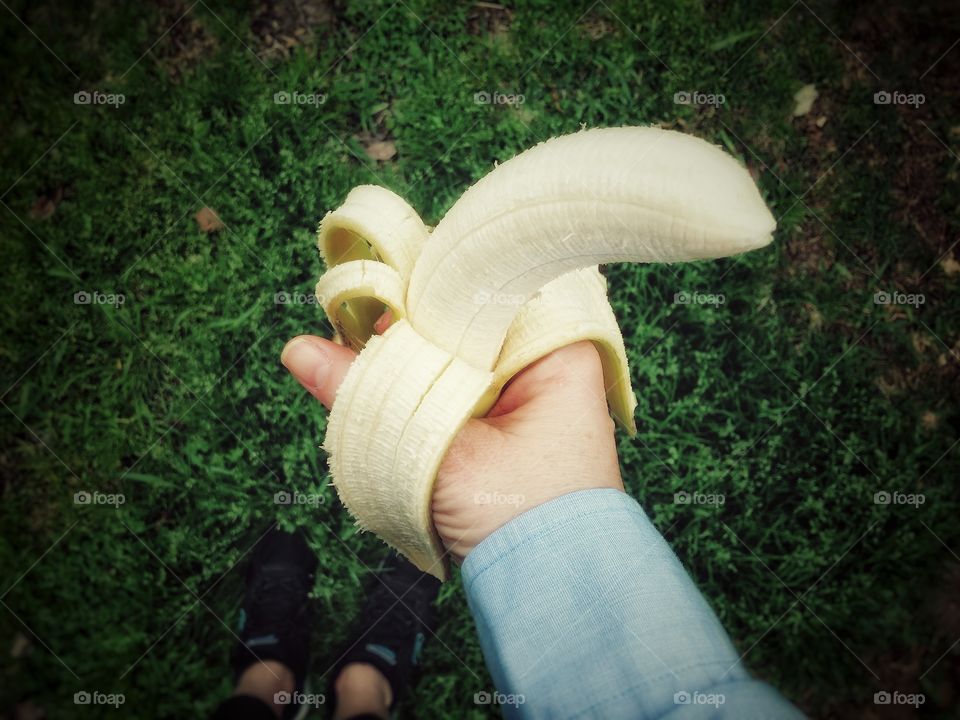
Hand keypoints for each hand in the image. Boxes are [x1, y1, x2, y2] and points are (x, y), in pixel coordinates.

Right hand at [281, 318, 622, 562]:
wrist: (552, 590)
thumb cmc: (518, 515)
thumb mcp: (437, 450)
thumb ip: (366, 394)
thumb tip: (299, 350)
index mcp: (556, 351)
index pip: (487, 290)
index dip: (426, 286)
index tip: (374, 286)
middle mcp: (549, 364)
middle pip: (467, 322)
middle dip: (411, 327)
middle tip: (355, 323)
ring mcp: (530, 396)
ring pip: (458, 357)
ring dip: (411, 361)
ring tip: (359, 352)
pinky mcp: (509, 426)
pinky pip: (460, 390)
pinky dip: (424, 391)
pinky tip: (386, 384)